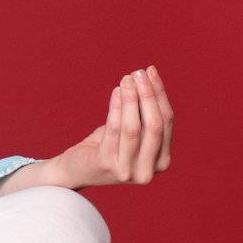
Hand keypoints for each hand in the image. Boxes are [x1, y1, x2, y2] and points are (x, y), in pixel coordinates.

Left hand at [47, 65, 173, 188]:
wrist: (76, 169)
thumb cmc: (107, 146)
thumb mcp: (131, 131)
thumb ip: (143, 113)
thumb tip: (148, 78)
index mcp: (161, 161)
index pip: (166, 122)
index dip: (160, 94)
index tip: (151, 71)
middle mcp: (148, 171)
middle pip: (154, 125)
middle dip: (148, 95)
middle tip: (139, 72)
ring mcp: (127, 171)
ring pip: (134, 128)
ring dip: (131, 99)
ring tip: (127, 79)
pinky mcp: (106, 165)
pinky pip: (114, 130)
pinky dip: (116, 108)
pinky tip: (116, 91)